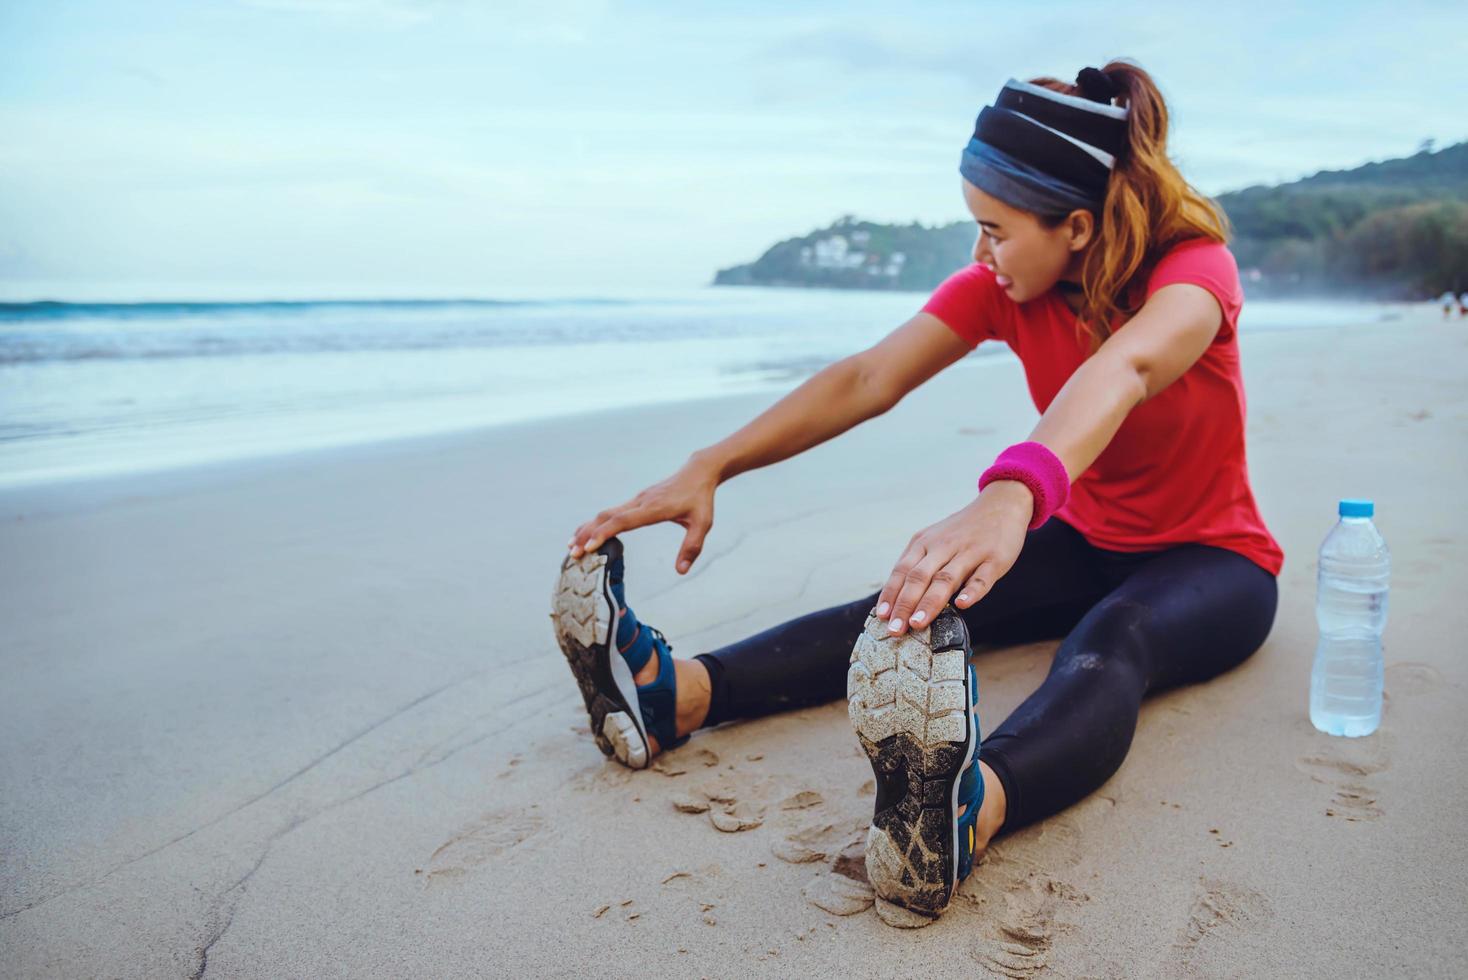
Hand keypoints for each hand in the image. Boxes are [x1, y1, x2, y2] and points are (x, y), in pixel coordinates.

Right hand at [568, 455, 719, 574]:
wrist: (697, 472)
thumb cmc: (701, 499)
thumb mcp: (702, 524)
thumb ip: (692, 547)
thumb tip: (681, 571)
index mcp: (654, 508)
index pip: (624, 521)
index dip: (605, 533)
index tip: (589, 546)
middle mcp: (641, 502)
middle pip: (607, 517)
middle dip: (588, 534)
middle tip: (572, 553)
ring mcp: (636, 500)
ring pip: (606, 513)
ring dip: (587, 528)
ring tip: (571, 546)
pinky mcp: (636, 501)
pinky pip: (611, 512)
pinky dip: (596, 523)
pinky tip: (587, 534)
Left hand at [875, 480, 1033, 634]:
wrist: (1001, 505)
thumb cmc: (963, 531)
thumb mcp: (934, 540)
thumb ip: (919, 565)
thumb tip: (898, 599)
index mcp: (924, 543)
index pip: (902, 571)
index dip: (891, 594)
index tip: (882, 617)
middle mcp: (943, 547)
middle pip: (919, 577)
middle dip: (904, 604)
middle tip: (895, 629)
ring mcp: (969, 552)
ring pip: (945, 579)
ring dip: (929, 602)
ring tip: (918, 623)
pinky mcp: (994, 559)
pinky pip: (981, 577)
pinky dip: (972, 591)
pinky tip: (962, 604)